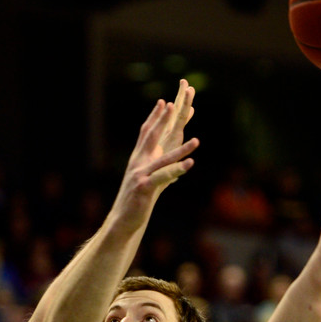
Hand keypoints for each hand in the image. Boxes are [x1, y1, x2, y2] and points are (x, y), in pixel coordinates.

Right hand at [112, 80, 198, 230]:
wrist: (123, 219)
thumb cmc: (138, 199)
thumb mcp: (149, 178)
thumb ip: (160, 166)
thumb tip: (170, 157)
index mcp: (138, 159)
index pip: (146, 133)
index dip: (155, 118)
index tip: (163, 102)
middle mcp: (138, 163)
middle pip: (150, 137)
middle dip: (162, 120)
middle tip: (171, 104)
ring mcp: (141, 174)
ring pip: (163, 158)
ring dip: (182, 149)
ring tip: (197, 141)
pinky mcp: (145, 187)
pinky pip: (164, 176)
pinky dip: (178, 170)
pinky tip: (190, 164)